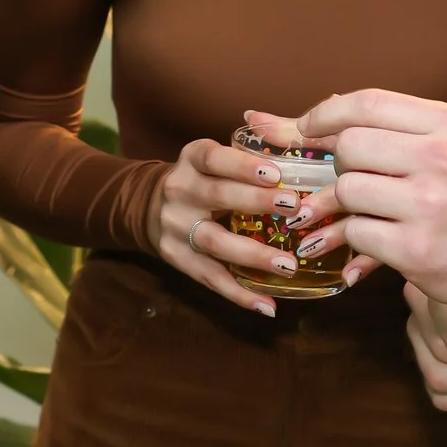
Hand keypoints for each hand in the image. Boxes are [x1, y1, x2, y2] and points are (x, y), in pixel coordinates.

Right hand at [147, 138, 308, 316]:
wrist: (150, 206)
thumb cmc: (201, 179)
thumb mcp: (213, 158)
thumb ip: (248, 153)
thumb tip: (296, 141)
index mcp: (192, 159)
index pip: (215, 158)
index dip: (243, 166)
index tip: (275, 174)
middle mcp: (179, 190)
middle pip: (217, 196)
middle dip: (256, 202)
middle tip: (295, 209)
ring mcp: (175, 227)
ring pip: (215, 242)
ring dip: (253, 255)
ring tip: (288, 265)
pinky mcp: (177, 258)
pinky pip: (210, 278)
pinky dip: (239, 294)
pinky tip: (267, 305)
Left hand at [245, 91, 446, 314]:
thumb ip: (396, 128)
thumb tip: (317, 117)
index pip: (369, 103)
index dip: (327, 113)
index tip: (308, 126)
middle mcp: (442, 158)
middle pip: (350, 146)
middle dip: (340, 165)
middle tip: (356, 179)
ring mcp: (428, 205)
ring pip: (347, 190)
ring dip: (344, 204)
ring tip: (365, 212)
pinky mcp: (415, 250)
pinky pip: (355, 232)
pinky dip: (353, 238)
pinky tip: (371, 242)